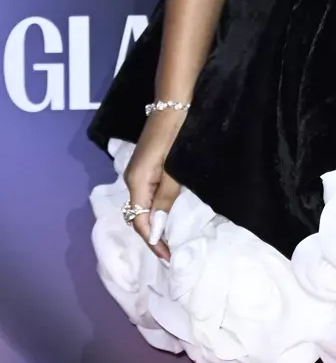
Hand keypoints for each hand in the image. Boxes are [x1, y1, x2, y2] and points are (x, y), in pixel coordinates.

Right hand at [123, 109, 187, 262]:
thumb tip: (156, 230)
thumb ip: (165, 200)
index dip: (153, 242)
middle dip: (151, 237)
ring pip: (140, 208)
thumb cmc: (176, 134)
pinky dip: (152, 211)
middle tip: (169, 254)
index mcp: (136, 182)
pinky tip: (163, 218)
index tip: (168, 258)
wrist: (173, 104)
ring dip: (152, 225)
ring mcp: (136, 173)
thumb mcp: (174, 170)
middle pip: (137, 217)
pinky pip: (144, 197)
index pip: (140, 222)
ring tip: (167, 242)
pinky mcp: (144, 168)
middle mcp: (131, 180)